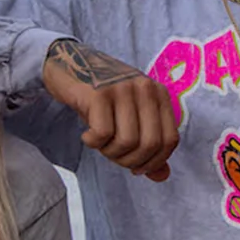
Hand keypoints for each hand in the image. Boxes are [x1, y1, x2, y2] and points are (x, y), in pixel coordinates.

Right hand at [42, 39, 177, 180]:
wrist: (69, 63)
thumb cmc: (103, 96)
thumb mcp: (130, 116)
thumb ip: (148, 146)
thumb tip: (162, 176)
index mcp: (159, 94)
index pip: (170, 140)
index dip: (154, 162)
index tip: (136, 167)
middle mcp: (145, 88)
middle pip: (149, 144)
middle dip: (130, 161)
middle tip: (113, 155)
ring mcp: (122, 89)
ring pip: (127, 141)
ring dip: (110, 152)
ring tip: (100, 143)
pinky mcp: (98, 93)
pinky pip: (102, 133)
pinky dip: (93, 142)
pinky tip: (87, 135)